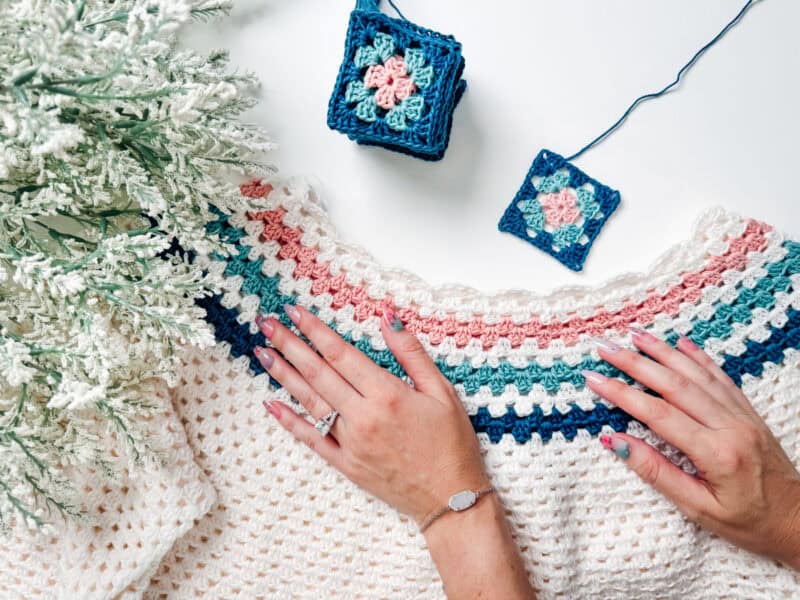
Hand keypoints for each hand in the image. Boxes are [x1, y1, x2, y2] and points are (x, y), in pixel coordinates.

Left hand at [254, 304, 534, 598]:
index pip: (341, 354)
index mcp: (387, 395)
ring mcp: (350, 443)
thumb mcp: (442, 391)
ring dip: (284, 375)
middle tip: (266, 323)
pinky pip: (312, 439)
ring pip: (310, 401)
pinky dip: (290, 421)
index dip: (315, 330)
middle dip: (290, 345)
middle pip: (318, 373)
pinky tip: (271, 404)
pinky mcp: (346, 465)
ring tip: (262, 353)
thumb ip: (412, 354)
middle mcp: (363, 417)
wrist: (452, 499)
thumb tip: (388, 319)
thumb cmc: (452, 443)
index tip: (294, 311)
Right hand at [583, 328, 799, 568]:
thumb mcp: (698, 509)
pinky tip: (681, 343)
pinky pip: (721, 378)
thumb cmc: (749, 523)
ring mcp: (743, 416)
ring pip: (697, 374)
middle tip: (605, 349)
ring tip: (635, 335)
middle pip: (675, 385)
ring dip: (663, 352)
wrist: (799, 523)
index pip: (658, 414)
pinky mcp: (750, 413)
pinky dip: (699, 358)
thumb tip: (617, 442)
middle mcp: (731, 426)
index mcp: (716, 453)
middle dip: (636, 363)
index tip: (594, 380)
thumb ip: (657, 472)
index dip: (622, 394)